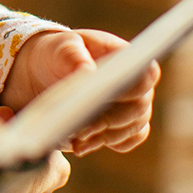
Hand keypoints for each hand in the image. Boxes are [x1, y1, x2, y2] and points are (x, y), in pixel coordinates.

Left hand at [0, 29, 159, 154]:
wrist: (46, 73)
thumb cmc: (57, 54)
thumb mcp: (58, 48)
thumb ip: (72, 54)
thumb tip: (88, 70)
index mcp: (125, 56)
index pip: (145, 75)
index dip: (132, 89)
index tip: (104, 96)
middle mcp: (137, 84)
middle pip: (137, 108)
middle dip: (108, 119)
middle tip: (80, 127)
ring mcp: (134, 107)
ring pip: (130, 128)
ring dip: (103, 135)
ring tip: (75, 138)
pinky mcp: (123, 127)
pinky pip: (124, 141)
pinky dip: (103, 143)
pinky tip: (80, 144)